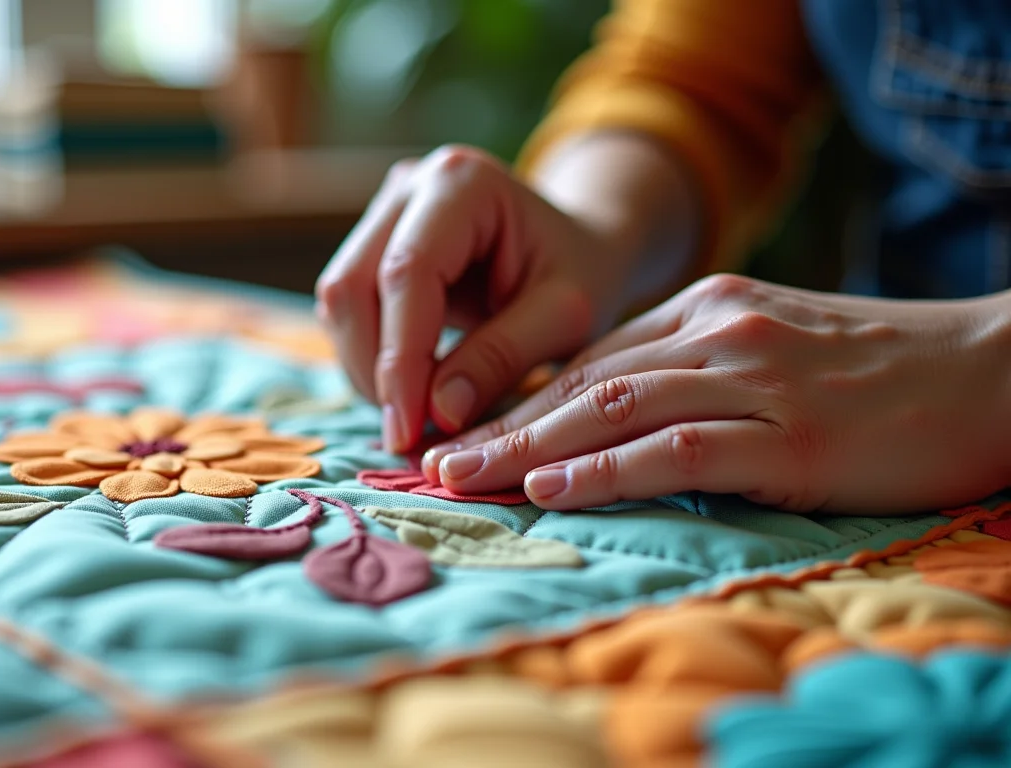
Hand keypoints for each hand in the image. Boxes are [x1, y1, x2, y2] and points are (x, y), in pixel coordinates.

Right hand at [315, 144, 645, 452]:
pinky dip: (370, 359)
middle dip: (375, 368)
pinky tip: (409, 392)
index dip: (399, 357)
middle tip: (408, 436)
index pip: (407, 273)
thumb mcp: (566, 317)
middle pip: (354, 284)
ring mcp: (384, 212)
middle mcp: (410, 185)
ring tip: (414, 418)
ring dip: (367, 369)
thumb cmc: (583, 272)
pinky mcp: (372, 245)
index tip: (408, 429)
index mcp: (462, 182)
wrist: (580, 245)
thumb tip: (437, 414)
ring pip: (340, 300)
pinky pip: (349, 309)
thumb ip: (502, 358)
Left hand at [423, 274, 1010, 513]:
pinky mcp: (793, 434)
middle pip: (586, 381)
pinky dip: (608, 469)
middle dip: (504, 426)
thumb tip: (616, 421)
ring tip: (466, 477)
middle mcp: (720, 333)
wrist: (994, 370)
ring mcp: (756, 379)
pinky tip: (553, 487)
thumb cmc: (882, 371)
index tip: (469, 436)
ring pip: (615, 408)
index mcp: (710, 310)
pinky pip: (678, 448)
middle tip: (436, 462)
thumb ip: (698, 373)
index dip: (523, 402)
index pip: (592, 359)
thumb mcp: (775, 349)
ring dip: (531, 448)